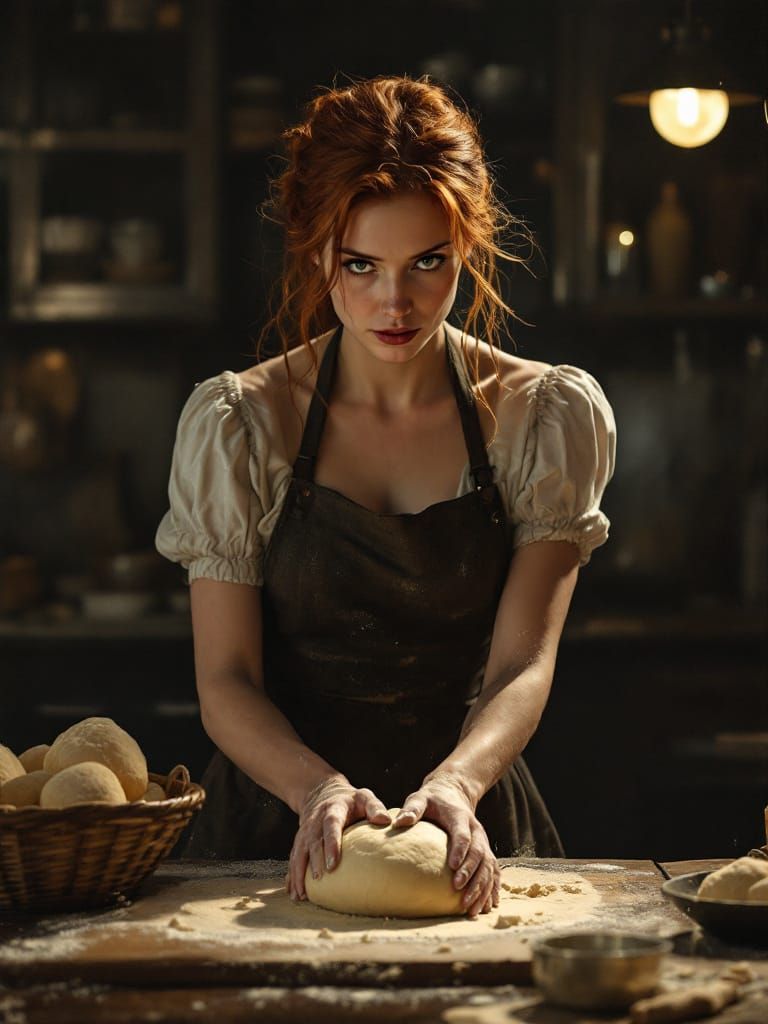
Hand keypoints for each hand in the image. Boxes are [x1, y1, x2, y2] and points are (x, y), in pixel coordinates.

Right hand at [285, 775, 390, 900]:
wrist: (322, 792)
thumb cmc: (350, 800)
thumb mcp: (364, 797)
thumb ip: (375, 807)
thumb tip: (385, 821)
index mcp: (333, 810)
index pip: (330, 826)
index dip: (331, 844)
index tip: (332, 864)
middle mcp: (315, 821)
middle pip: (312, 842)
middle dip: (313, 862)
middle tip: (318, 881)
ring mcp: (305, 831)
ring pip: (299, 852)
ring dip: (298, 872)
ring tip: (301, 894)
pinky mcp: (299, 841)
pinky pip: (293, 858)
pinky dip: (292, 875)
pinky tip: (293, 893)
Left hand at [394, 772, 499, 917]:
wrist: (453, 794)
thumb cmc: (432, 800)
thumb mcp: (420, 798)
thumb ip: (412, 809)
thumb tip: (399, 821)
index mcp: (460, 817)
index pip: (463, 835)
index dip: (460, 850)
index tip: (453, 867)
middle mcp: (476, 829)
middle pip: (479, 853)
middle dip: (472, 873)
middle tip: (459, 891)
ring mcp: (483, 841)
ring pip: (489, 865)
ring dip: (483, 887)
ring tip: (472, 909)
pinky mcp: (486, 851)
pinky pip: (493, 871)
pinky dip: (492, 889)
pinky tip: (488, 906)